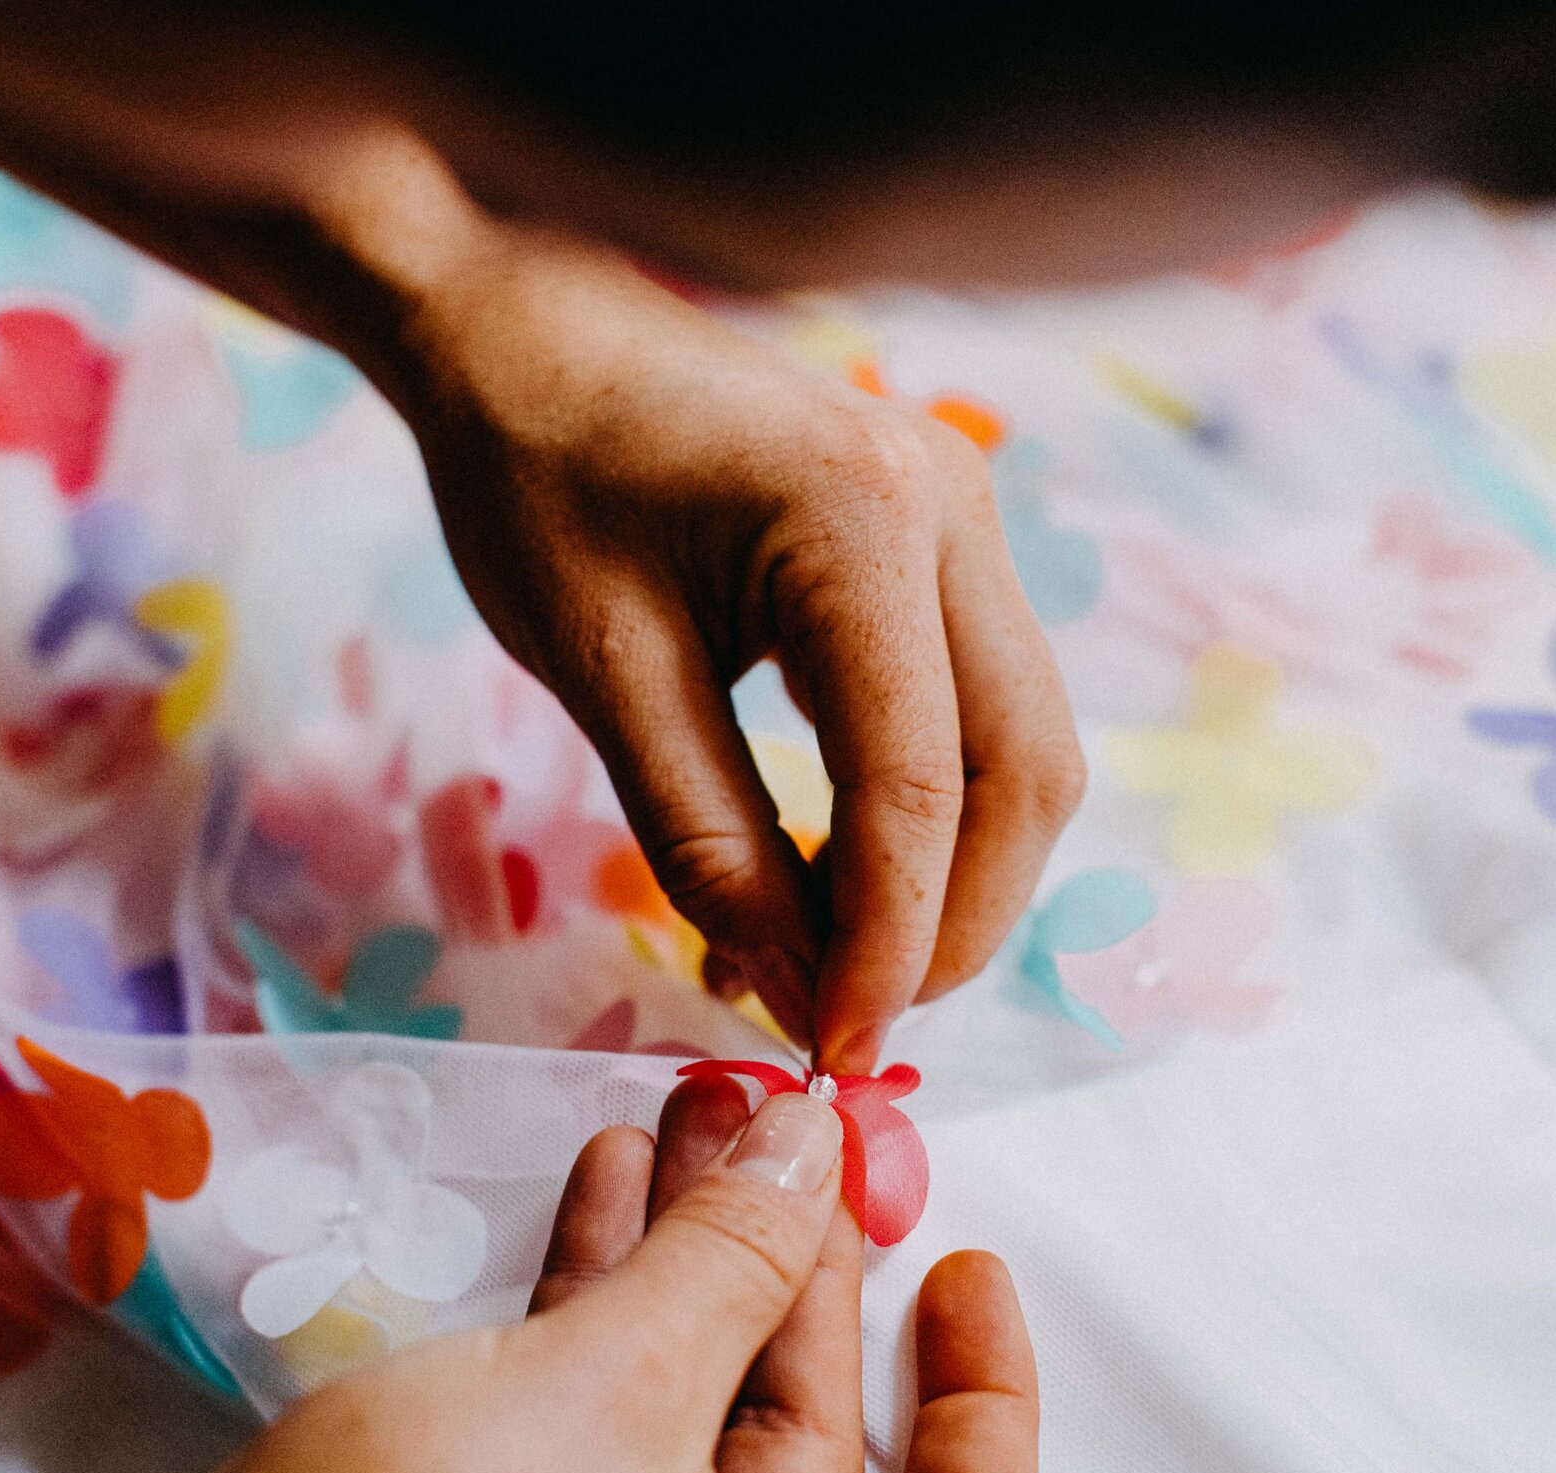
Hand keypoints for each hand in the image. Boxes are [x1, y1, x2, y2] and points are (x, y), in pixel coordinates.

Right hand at [134, 1077, 1038, 1472]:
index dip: (985, 1387)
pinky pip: (611, 1439)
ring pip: (699, 1420)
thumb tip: (817, 1144)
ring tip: (688, 1117)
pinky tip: (604, 1189)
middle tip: (784, 1132)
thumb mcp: (613, 1382)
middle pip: (811, 1440)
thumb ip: (735, 1257)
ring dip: (692, 1264)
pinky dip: (611, 1320)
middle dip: (790, 1262)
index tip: (965, 1261)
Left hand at [341, 214, 1084, 1068]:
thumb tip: (803, 993)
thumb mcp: (604, 674)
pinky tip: (836, 874)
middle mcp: (957, 510)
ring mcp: (968, 517)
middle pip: (1027, 774)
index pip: (921, 786)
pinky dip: (933, 812)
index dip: (888, 943)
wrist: (528, 332)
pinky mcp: (946, 542)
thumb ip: (710, 843)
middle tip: (850, 1022)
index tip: (836, 1056)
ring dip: (953, 876)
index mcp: (867, 521)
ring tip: (834, 962)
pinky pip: (981, 708)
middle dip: (954, 923)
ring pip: (1025, 749)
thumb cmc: (535, 478)